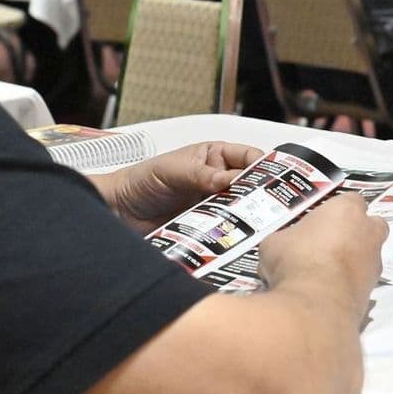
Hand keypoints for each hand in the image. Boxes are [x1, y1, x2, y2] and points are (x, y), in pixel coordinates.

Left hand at [98, 141, 262, 233]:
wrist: (118, 211)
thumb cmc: (141, 181)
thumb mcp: (171, 171)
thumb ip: (201, 175)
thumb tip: (229, 179)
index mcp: (214, 157)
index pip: (248, 158)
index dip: (264, 166)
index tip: (274, 179)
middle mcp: (218, 180)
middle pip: (250, 186)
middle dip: (260, 194)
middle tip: (270, 206)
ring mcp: (213, 204)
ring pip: (240, 209)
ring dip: (246, 216)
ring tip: (256, 224)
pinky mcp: (206, 226)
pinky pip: (224, 229)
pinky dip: (231, 233)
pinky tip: (236, 237)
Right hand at [259, 193, 387, 300]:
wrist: (315, 306)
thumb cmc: (295, 260)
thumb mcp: (274, 243)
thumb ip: (287, 240)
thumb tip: (284, 249)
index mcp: (347, 210)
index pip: (351, 201)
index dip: (336, 212)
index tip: (320, 223)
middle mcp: (369, 233)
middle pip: (372, 226)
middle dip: (357, 233)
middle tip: (330, 245)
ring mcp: (374, 264)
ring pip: (369, 257)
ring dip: (353, 262)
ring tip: (323, 275)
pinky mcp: (372, 292)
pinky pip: (361, 283)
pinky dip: (349, 286)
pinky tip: (326, 294)